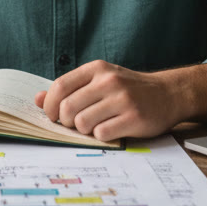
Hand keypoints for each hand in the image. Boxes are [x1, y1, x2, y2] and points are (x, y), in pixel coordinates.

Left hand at [35, 60, 184, 141]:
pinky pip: (102, 134)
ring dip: (85, 130)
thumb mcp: (100, 81)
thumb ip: (70, 89)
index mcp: (97, 69)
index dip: (50, 105)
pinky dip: (101, 136)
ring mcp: (122, 99)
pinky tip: (111, 129)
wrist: (169, 94)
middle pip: (68, 108)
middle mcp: (109, 81)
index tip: (52, 116)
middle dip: (68, 122)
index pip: (60, 86)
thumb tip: (37, 99)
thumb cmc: (129, 90)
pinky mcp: (134, 118)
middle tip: (78, 124)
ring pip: (83, 123)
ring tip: (96, 126)